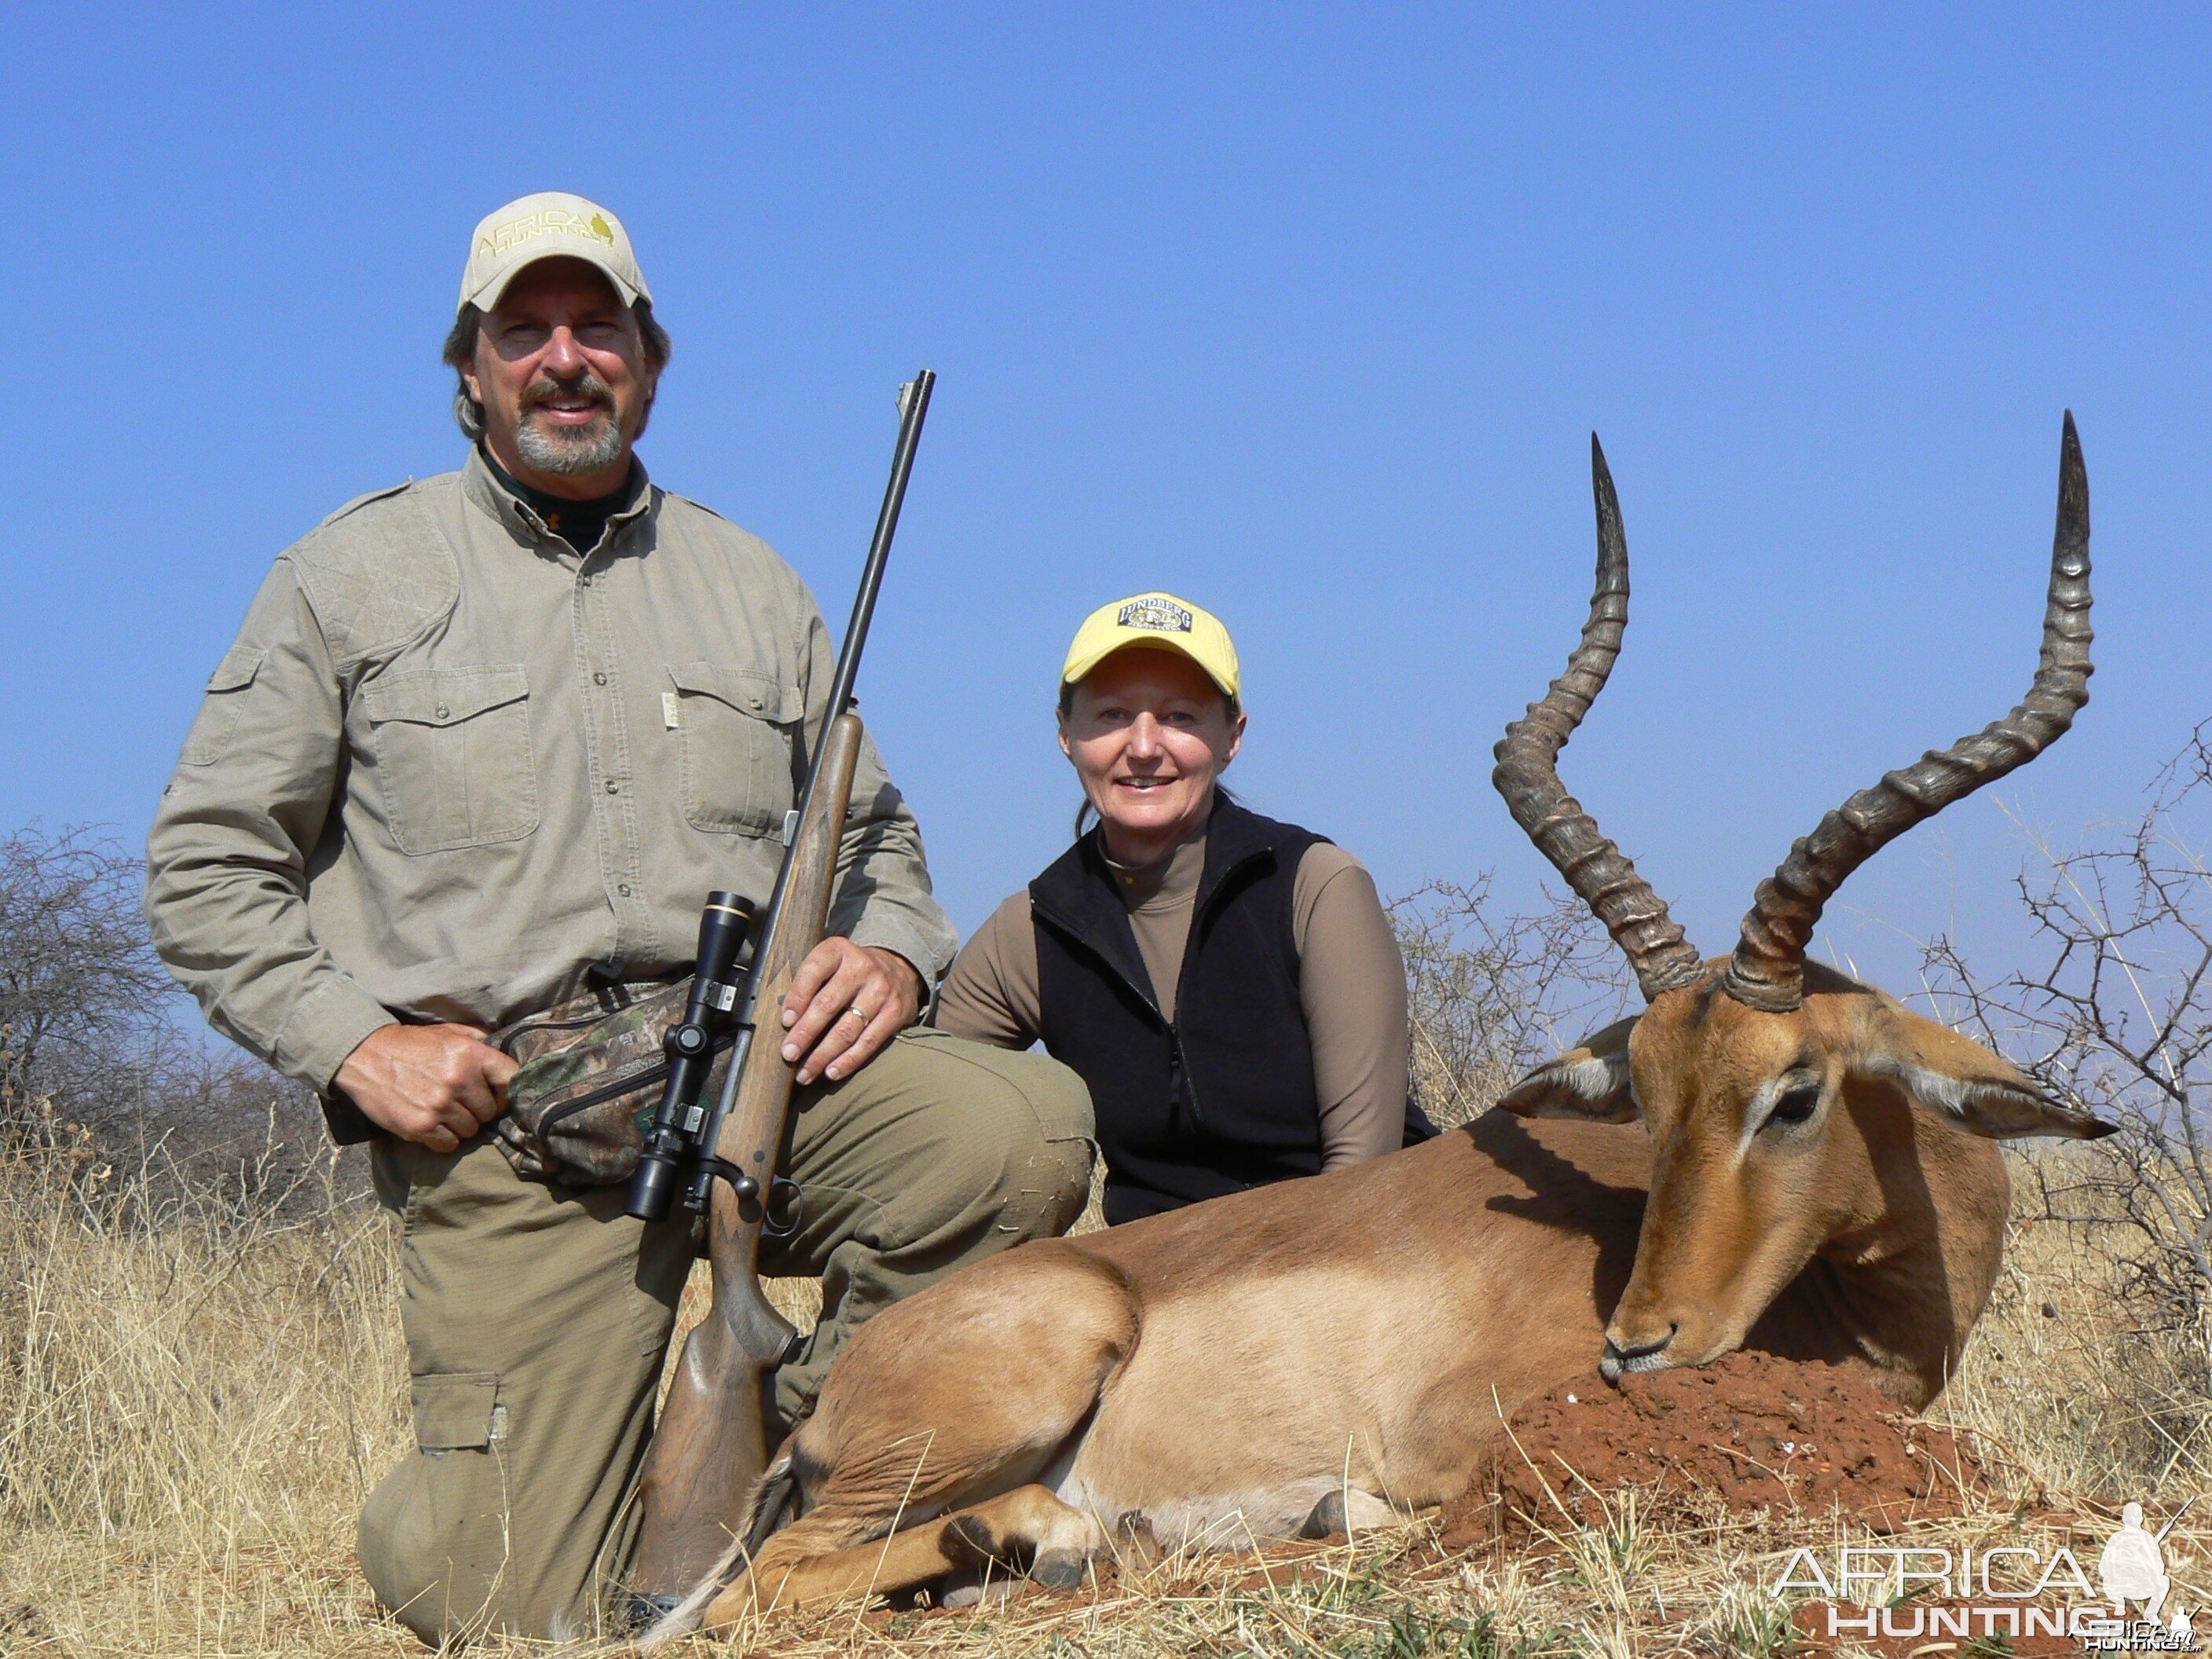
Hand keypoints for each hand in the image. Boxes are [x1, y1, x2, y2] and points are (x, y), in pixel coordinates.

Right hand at [336, 1022, 519, 1151]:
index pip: (511, 1079)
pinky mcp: (420, 1126)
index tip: (497, 1094)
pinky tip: (433, 1124)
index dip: (507, 1090)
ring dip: (461, 1124)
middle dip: (479, 1109)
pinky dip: (443, 1138)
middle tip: (462, 1102)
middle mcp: (459, 1080)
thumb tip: (505, 1049)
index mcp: (471, 1054)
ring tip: (444, 1111)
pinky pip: (449, 1144)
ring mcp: (439, 1105)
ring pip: (471, 1130)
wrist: (365, 1055)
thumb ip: (480, 1039)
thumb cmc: (411, 1044)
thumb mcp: (449, 1031)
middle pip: (490, 1111)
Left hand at [779, 939, 921, 1084]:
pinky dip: (848, 1061)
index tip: (785, 1022)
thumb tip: (787, 1022)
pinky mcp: (896, 1012)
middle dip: (805, 1033)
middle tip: (788, 1054)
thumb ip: (809, 984)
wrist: (898, 968)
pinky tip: (832, 1072)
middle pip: (828, 1004)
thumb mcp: (830, 963)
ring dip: (823, 1055)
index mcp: (838, 951)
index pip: (813, 972)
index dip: (797, 998)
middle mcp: (862, 967)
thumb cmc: (850, 972)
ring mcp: (881, 990)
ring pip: (847, 1029)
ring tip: (805, 1073)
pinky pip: (869, 1042)